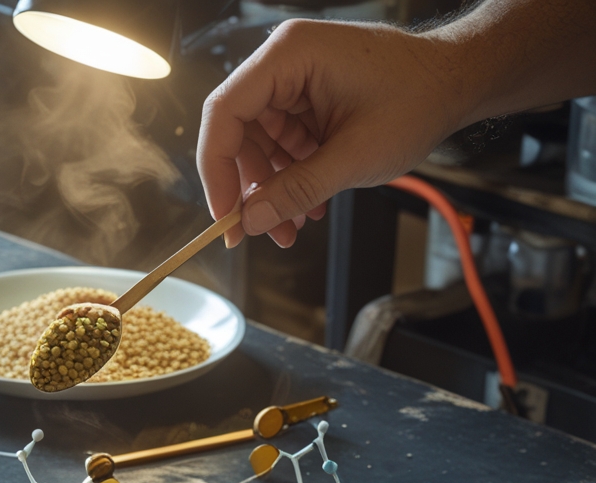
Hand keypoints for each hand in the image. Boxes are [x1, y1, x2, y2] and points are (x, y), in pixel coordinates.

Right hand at [198, 19, 464, 247]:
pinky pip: (281, 149)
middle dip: (247, 189)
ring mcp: (295, 85)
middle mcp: (285, 65)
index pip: (225, 112)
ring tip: (290, 228)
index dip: (216, 169)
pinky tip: (306, 208)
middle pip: (237, 134)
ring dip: (270, 193)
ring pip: (257, 148)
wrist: (458, 84)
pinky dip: (289, 182)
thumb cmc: (419, 99)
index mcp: (290, 56)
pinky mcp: (307, 104)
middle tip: (254, 233)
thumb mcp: (354, 157)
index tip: (224, 214)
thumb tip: (251, 221)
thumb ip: (295, 191)